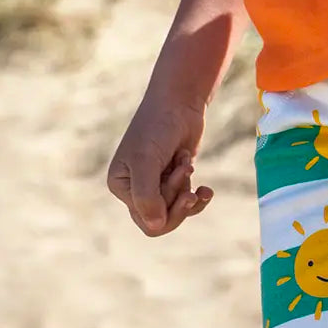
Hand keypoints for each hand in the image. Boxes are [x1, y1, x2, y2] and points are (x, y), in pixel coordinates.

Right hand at [106, 89, 213, 235]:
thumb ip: (147, 196)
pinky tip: (206, 189)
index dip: (168, 210)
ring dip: (186, 189)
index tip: (182, 189)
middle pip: (163, 218)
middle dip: (179, 200)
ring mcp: (156, 183)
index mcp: (121, 185)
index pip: (146, 220)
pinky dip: (199, 197)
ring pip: (177, 209)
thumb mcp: (147, 161)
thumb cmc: (158, 127)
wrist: (179, 102)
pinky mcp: (175, 178)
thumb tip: (156, 226)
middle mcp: (136, 188)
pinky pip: (187, 202)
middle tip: (186, 170)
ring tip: (187, 162)